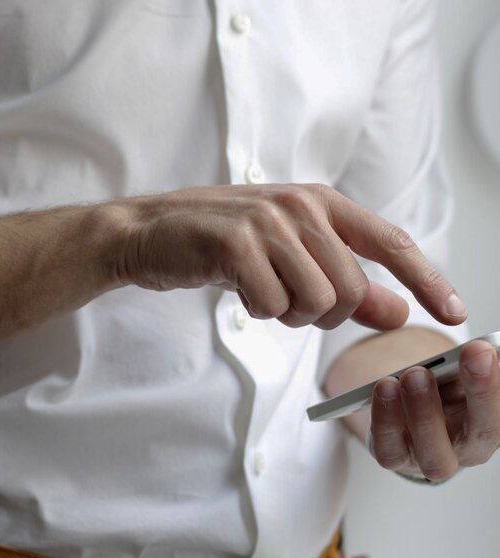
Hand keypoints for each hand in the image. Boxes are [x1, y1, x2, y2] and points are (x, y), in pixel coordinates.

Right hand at [114, 183, 466, 329]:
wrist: (152, 231)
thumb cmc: (223, 243)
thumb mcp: (291, 256)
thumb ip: (347, 283)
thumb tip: (398, 312)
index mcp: (320, 202)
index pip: (390, 243)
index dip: (428, 279)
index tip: (454, 313)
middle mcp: (300, 205)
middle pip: (351, 290)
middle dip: (324, 313)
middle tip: (287, 298)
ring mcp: (267, 222)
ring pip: (316, 302)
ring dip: (288, 312)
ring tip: (260, 288)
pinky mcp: (235, 244)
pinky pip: (272, 305)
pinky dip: (258, 311)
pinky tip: (237, 287)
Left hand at [369, 339, 499, 480]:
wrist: (403, 403)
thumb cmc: (440, 386)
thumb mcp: (458, 372)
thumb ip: (471, 364)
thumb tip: (484, 346)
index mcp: (491, 422)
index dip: (493, 384)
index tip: (484, 349)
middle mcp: (468, 448)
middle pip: (482, 433)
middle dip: (478, 392)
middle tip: (464, 355)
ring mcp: (431, 458)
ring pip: (434, 452)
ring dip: (424, 411)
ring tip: (412, 374)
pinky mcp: (395, 457)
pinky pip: (389, 449)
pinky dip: (384, 419)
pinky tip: (384, 387)